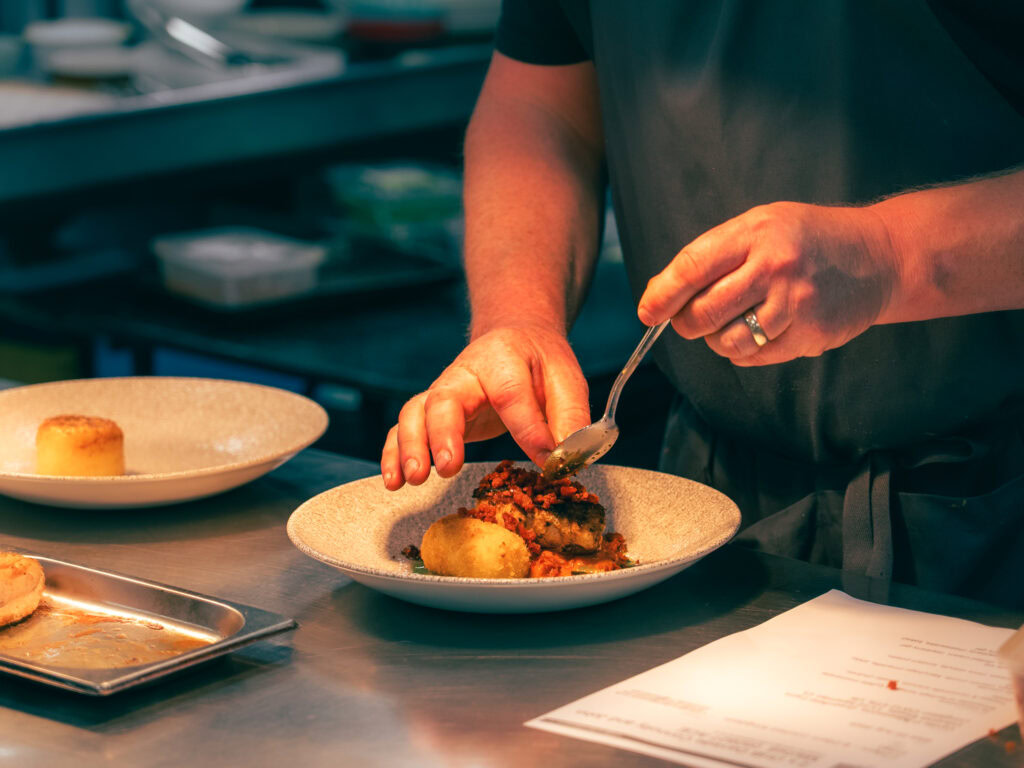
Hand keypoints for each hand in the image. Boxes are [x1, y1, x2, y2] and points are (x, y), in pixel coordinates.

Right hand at [380, 324, 589, 489]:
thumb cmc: (539, 362)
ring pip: (415, 412)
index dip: (527, 428)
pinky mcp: (431, 412)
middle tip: (447, 466)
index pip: (511, 393)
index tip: (545, 457)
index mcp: (503, 358)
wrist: (515, 338)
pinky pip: (403, 428)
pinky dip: (393, 453)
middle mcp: (464, 372)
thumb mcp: (566, 379)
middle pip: (444, 398)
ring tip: (415, 478)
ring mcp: (443, 392)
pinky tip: (394, 481)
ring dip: (410, 445)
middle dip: (442, 434)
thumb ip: (569, 417)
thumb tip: (567, 459)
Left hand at [636, 202, 898, 364]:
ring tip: (730, 323)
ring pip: (727, 342)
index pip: (693, 267)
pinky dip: (743, 352)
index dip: (662, 295)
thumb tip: (658, 294)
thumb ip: (712, 255)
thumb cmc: (807, 239)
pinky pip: (754, 357)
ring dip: (716, 340)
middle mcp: (775, 267)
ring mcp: (795, 303)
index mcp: (755, 233)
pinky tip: (757, 332)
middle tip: (689, 320)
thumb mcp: (760, 226)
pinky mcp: (811, 334)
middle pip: (704, 312)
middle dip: (685, 323)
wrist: (880, 255)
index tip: (646, 312)